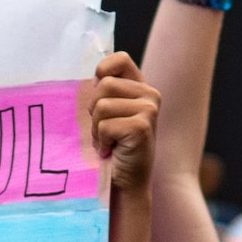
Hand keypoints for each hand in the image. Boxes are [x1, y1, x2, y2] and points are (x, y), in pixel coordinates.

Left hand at [91, 52, 160, 195]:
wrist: (125, 183)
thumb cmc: (113, 147)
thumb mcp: (108, 114)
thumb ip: (104, 92)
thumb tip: (91, 78)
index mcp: (141, 87)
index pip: (119, 59)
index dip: (103, 71)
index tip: (98, 92)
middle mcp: (150, 94)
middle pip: (105, 85)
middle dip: (94, 111)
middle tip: (104, 131)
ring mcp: (149, 109)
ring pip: (102, 105)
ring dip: (97, 128)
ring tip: (107, 142)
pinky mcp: (142, 126)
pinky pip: (105, 124)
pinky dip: (102, 140)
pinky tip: (111, 150)